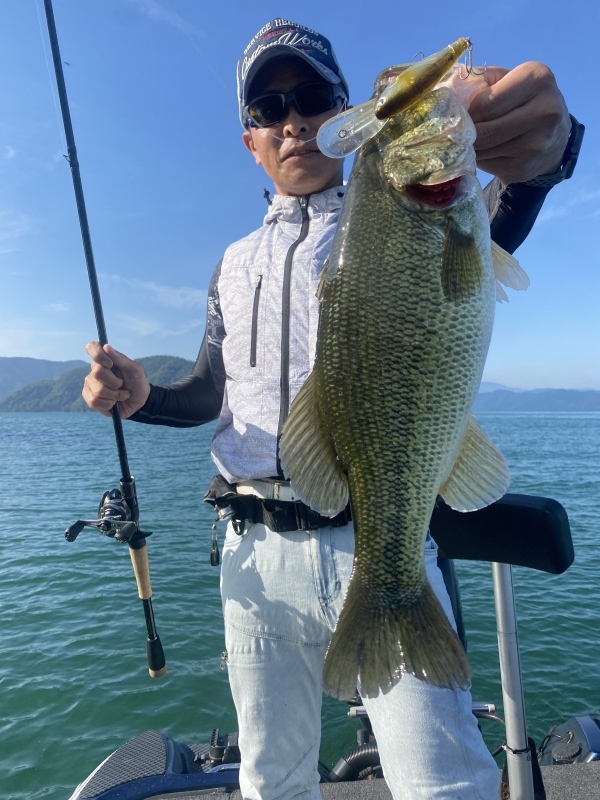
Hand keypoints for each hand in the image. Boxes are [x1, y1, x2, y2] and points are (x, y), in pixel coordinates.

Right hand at [82, 342, 149, 418]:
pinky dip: (108, 404)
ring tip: (121, 395)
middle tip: (122, 384)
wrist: (139, 402)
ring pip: (98, 390)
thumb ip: (121, 359)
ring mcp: (90, 385)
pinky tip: (114, 403)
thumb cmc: (137, 382)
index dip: (98, 354)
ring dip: (115, 395)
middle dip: (115, 382)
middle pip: (97, 373)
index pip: (92, 347)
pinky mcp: (90, 399)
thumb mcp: (135, 370)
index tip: (110, 364)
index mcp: (105, 360)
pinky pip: (94, 401)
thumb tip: (106, 347)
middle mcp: (95, 371)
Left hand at [469, 62, 570, 184]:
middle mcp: (544, 112)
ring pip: (483, 150)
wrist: (554, 136)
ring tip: (472, 138)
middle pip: (485, 130)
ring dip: (470, 146)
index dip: (467, 111)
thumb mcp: (507, 79)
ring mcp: (536, 144)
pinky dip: (479, 159)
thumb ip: (478, 81)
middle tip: (457, 129)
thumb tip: (445, 92)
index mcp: (537, 79)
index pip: (487, 103)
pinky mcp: (524, 168)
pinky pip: (487, 166)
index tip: (459, 113)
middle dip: (466, 131)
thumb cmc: (520, 100)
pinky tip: (486, 151)